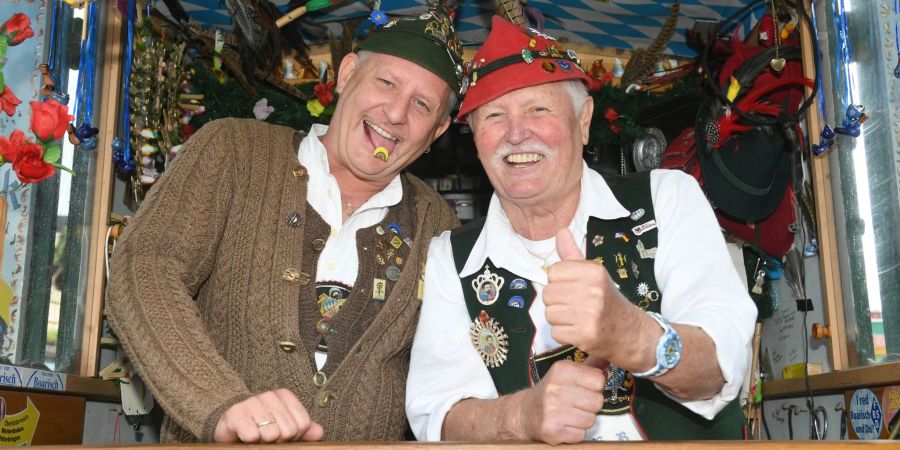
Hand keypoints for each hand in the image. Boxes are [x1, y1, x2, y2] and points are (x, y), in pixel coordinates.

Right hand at [212, 389, 323, 442]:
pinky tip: (245, 434)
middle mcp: (270, 396)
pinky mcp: (237, 414)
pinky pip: (253, 436)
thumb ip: (304, 429)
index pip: (303, 424)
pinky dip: (250, 441)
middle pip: (289, 431)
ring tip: (257, 434)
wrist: (230, 421)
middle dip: (279, 439)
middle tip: (267, 435)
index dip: (294, 436)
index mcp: (285, 396)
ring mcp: (253, 403)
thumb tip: (319, 432)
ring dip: (264, 440)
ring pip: (272, 434)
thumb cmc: (261, 424)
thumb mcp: (285, 425)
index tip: (282, 432)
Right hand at [517, 359, 606, 444]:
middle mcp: (555, 389)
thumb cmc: (551, 392)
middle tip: (577, 404)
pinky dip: (575, 433)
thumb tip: (608, 359)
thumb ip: (588, 368)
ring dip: (583, 420)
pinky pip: (580, 435)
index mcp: (562, 370)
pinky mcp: (552, 430)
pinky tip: (565, 425)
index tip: (585, 389)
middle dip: (591, 406)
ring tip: (570, 415)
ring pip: (590, 420)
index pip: (599, 380)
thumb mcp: (565, 373)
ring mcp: (552, 411)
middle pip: (597, 402)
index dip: (596, 387)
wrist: (525, 412)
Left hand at [543, 228, 632, 357]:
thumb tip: (560, 231)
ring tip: (576, 318)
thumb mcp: (593, 274)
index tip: (573, 288)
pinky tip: (578, 330)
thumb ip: (572, 254)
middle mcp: (593, 290)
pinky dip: (563, 334)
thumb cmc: (606, 299)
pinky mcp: (585, 335)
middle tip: (575, 306)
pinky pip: (555, 332)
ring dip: (559, 319)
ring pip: (549, 313)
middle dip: (557, 301)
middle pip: (547, 293)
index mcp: (594, 271)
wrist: (630, 331)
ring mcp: (589, 314)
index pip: (553, 271)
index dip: (559, 281)